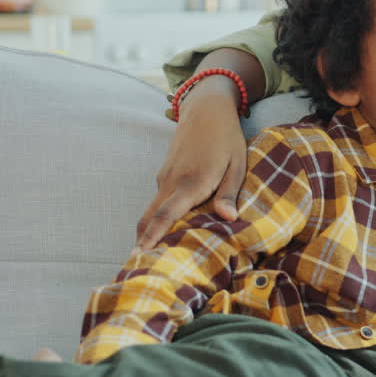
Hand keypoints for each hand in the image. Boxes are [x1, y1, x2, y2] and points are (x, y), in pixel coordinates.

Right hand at [137, 79, 247, 248]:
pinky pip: (158, 201)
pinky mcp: (165, 174)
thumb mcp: (237, 164)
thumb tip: (228, 218)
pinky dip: (157, 218)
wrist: (206, 108)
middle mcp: (172, 182)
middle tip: (138, 268)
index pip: (167, 214)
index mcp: (191, 182)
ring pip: (152, 210)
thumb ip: (229, 192)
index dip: (153, 236)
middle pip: (151, 217)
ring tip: (150, 257)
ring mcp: (165, 177)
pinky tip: (165, 231)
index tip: (141, 254)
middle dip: (143, 242)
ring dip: (149, 231)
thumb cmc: (227, 138)